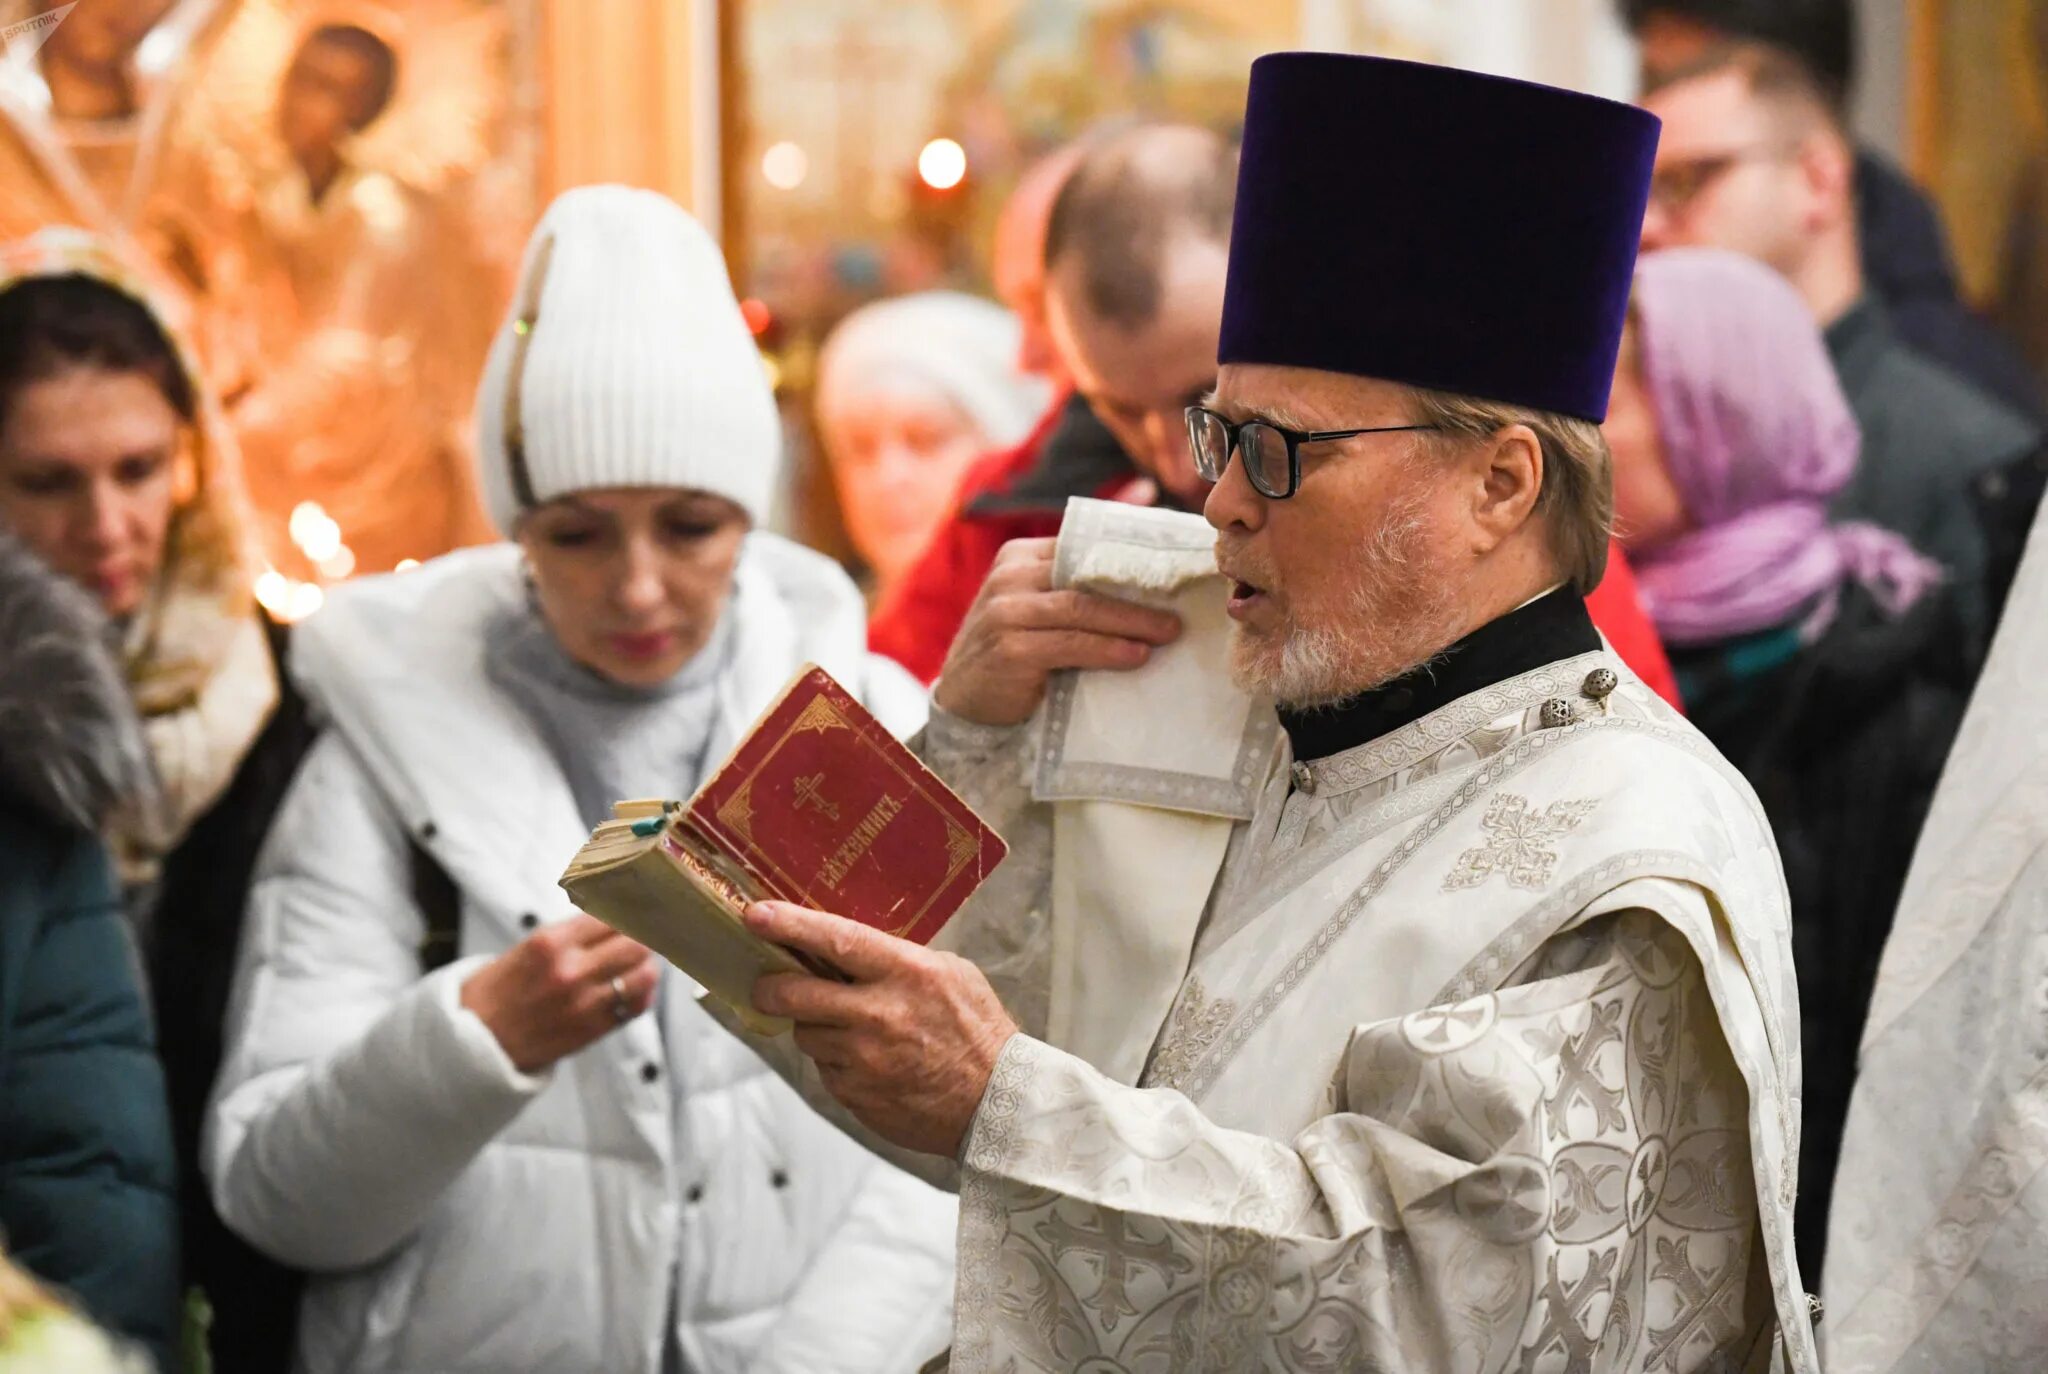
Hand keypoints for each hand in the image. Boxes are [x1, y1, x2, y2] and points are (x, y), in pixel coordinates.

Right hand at [461, 914, 657, 1073]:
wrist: (475, 1042)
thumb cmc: (500, 991)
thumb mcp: (530, 947)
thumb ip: (574, 933)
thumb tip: (617, 915)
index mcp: (550, 942)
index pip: (611, 914)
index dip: (630, 910)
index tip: (639, 909)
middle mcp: (570, 970)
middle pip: (636, 942)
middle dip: (645, 936)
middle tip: (646, 935)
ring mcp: (584, 1002)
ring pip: (644, 973)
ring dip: (647, 964)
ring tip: (641, 962)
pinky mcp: (592, 1029)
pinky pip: (636, 1005)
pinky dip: (643, 993)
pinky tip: (636, 987)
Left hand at [746, 901, 1017, 1157]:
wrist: (997, 1103)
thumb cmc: (977, 1031)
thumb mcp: (951, 974)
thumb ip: (898, 960)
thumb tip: (845, 949)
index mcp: (907, 974)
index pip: (836, 940)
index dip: (790, 925)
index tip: (756, 915)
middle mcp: (879, 1015)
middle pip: (796, 994)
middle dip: (770, 986)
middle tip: (766, 982)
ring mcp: (863, 1060)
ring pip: (807, 1033)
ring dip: (816, 1026)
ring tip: (850, 1027)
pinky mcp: (854, 1095)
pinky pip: (825, 1068)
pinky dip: (837, 1060)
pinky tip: (869, 1061)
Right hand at [932, 537, 1181, 726]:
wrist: (963, 702)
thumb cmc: (1013, 656)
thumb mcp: (1037, 614)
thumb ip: (1073, 595)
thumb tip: (1149, 594)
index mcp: (1021, 557)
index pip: (1083, 548)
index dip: (1130, 560)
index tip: (1173, 574)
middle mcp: (1010, 576)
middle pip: (1087, 578)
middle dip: (1138, 596)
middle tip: (1178, 614)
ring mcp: (1005, 611)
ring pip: (1082, 608)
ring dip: (1131, 621)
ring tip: (1167, 634)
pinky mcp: (1008, 647)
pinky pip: (1070, 644)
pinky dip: (1107, 650)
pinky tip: (1135, 656)